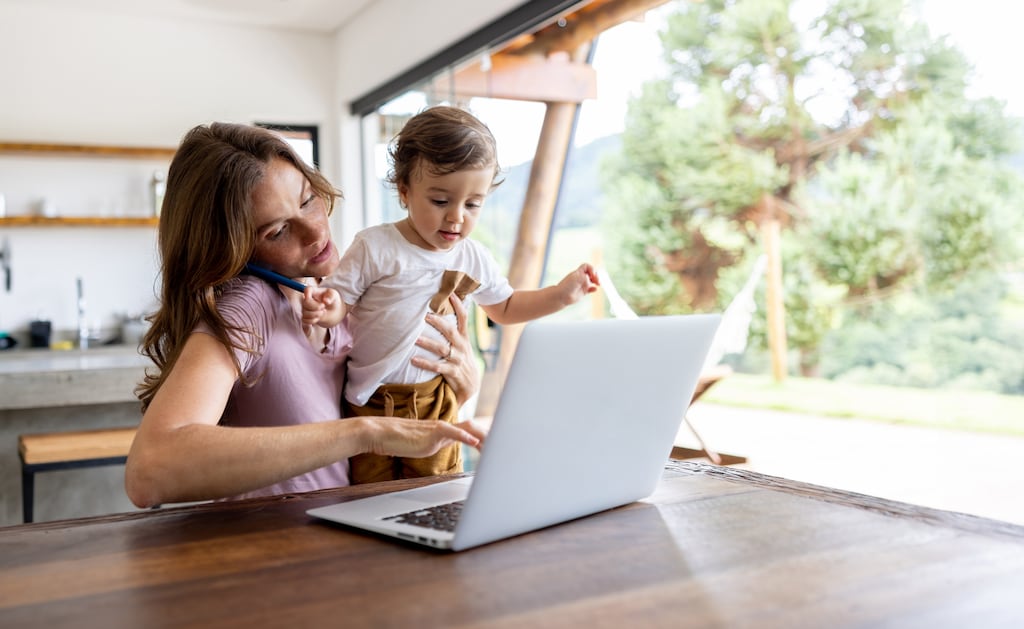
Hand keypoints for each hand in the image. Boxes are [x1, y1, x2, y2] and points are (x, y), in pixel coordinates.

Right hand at [301, 286, 338, 328]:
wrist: (333, 310)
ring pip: (305, 313)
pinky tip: (318, 318)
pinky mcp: (305, 316)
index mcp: (313, 291)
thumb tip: (325, 301)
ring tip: (323, 312)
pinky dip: (312, 321)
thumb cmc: (332, 300)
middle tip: (324, 307)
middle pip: (305, 303)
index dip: (308, 293)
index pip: (307, 289)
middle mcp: (307, 299)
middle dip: (316, 307)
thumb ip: (331, 296)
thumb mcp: (334, 295)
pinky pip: (305, 320)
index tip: (315, 298)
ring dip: (315, 315)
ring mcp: (305, 308)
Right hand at [361, 417, 486, 457]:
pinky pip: (452, 432)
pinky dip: (465, 436)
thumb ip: (433, 445)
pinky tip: (475, 442)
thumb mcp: (420, 445)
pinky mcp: (431, 432)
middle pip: (473, 428)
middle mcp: (444, 428)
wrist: (381, 434)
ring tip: (497, 445)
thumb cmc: (397, 441)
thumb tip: (440, 448)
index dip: (483, 438)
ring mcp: (439, 429)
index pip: (468, 432)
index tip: (495, 446)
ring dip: (484, 437)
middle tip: (505, 446)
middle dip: (489, 438)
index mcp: (443, 431)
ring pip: (467, 428)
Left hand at [412, 293, 480, 404]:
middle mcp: (461, 347)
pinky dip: (425, 363)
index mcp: (464, 338)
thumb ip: (454, 331)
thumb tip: (442, 312)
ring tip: (415, 338)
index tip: (451, 294)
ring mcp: (457, 359)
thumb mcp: (462, 344)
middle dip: (438, 322)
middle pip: (450, 331)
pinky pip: (437, 367)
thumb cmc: (461, 360)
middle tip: (425, 315)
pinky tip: (413, 359)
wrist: (471, 384)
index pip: (464, 318)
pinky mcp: (452, 372)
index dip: (458, 306)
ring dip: (427, 343)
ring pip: (442, 349)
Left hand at [557, 263, 600, 305]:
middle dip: (596, 275)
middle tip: (597, 280)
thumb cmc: (567, 286)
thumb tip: (591, 279)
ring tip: (598, 284)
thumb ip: (585, 277)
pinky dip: (594, 289)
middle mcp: (581, 278)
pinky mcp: (583, 292)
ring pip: (592, 281)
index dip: (592, 269)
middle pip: (592, 273)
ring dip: (597, 281)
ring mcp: (582, 285)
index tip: (593, 274)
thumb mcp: (576, 278)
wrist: (561, 296)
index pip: (587, 266)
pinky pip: (591, 289)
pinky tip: (595, 289)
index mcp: (578, 273)